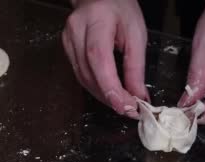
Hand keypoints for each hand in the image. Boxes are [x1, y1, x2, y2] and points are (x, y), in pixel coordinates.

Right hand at [63, 0, 148, 118]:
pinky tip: (107, 92)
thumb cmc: (120, 9)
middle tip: (129, 109)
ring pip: (82, 78)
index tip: (126, 106)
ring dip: (102, 95)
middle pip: (89, 73)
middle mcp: (76, 31)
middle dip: (109, 96)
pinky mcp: (66, 48)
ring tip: (121, 103)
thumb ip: (136, 66)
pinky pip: (79, 74)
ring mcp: (68, 41)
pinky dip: (95, 86)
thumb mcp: (136, 34)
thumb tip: (138, 96)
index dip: (110, 87)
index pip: (99, 59)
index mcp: (96, 21)